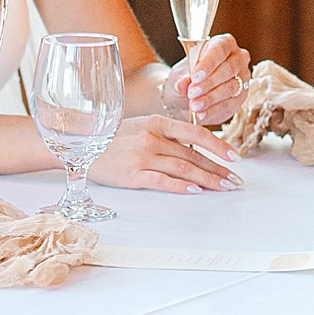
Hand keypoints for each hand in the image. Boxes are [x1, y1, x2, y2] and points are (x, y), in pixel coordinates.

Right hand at [94, 114, 243, 193]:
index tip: (235, 157)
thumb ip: (165, 137)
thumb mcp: (140, 128)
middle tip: (235, 181)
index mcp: (156, 123)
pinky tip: (195, 191)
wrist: (78, 146)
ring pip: (183, 168)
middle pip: (193, 155)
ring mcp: (142, 156)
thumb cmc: (111, 138)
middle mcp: (152, 138)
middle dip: (218, 170)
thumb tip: (194, 152)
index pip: (196, 133)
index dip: (218, 146)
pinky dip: (181, 187)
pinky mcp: (132, 175)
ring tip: (224, 188)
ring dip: (207, 180)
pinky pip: (162, 181)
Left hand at [162, 35, 249, 128]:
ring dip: (211, 99)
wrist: (188, 94)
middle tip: (192, 94)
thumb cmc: (185, 77)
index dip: (208, 63)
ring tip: (195, 106)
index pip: (219, 49)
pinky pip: (231, 105)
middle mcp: (238, 58)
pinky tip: (202, 115)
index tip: (195, 76)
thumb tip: (183, 84)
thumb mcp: (178, 75)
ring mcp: (243, 77)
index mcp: (223, 43)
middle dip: (209, 83)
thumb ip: (181, 79)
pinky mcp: (242, 96)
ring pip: (231, 88)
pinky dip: (214, 111)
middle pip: (228, 69)